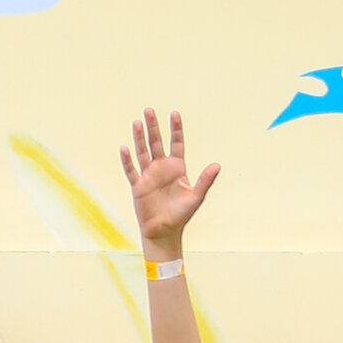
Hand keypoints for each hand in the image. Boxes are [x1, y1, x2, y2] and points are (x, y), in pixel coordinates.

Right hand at [121, 106, 218, 255]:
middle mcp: (162, 168)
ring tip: (137, 122)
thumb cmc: (181, 215)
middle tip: (149, 110)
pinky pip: (131, 171)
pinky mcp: (138, 186)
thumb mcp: (196, 196)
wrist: (165, 232)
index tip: (174, 113)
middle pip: (156, 143)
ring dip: (140, 138)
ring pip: (143, 152)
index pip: (176, 143)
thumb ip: (205, 180)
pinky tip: (125, 148)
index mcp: (177, 168)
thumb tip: (217, 165)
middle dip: (153, 127)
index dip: (175, 129)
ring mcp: (148, 176)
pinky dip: (128, 160)